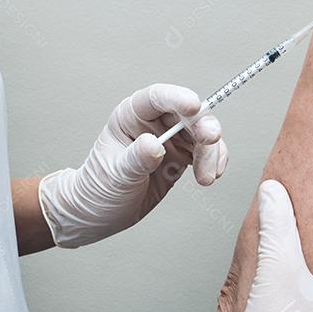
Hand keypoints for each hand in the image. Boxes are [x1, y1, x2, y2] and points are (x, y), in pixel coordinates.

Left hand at [38, 83, 227, 247]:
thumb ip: (135, 159)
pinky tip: (211, 175)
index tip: (194, 106)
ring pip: (201, 133)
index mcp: (130, 116)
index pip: (156, 98)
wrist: (100, 213)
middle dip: (203, 127)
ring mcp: (169, 139)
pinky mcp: (180, 157)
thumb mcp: (115, 175)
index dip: (177, 98)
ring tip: (206, 177)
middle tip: (210, 143)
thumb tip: (154, 145)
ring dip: (212, 151)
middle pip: (187, 114)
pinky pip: (205, 152)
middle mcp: (152, 123)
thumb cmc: (98, 189)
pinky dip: (214, 161)